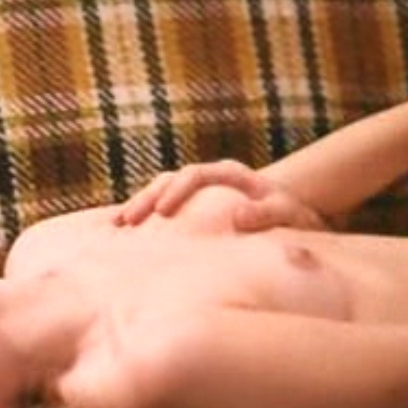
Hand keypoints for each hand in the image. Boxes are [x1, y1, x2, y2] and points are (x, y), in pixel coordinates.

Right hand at [114, 159, 326, 230]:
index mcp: (228, 174)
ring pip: (158, 193)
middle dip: (145, 199)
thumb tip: (238, 218)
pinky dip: (144, 219)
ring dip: (138, 208)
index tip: (163, 212)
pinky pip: (161, 209)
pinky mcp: (189, 209)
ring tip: (117, 227)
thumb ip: (267, 213)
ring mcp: (195, 193)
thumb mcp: (287, 212)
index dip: (176, 191)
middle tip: (127, 221)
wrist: (289, 216)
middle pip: (167, 181)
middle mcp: (207, 178)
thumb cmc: (290, 215)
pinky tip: (123, 234)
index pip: (194, 174)